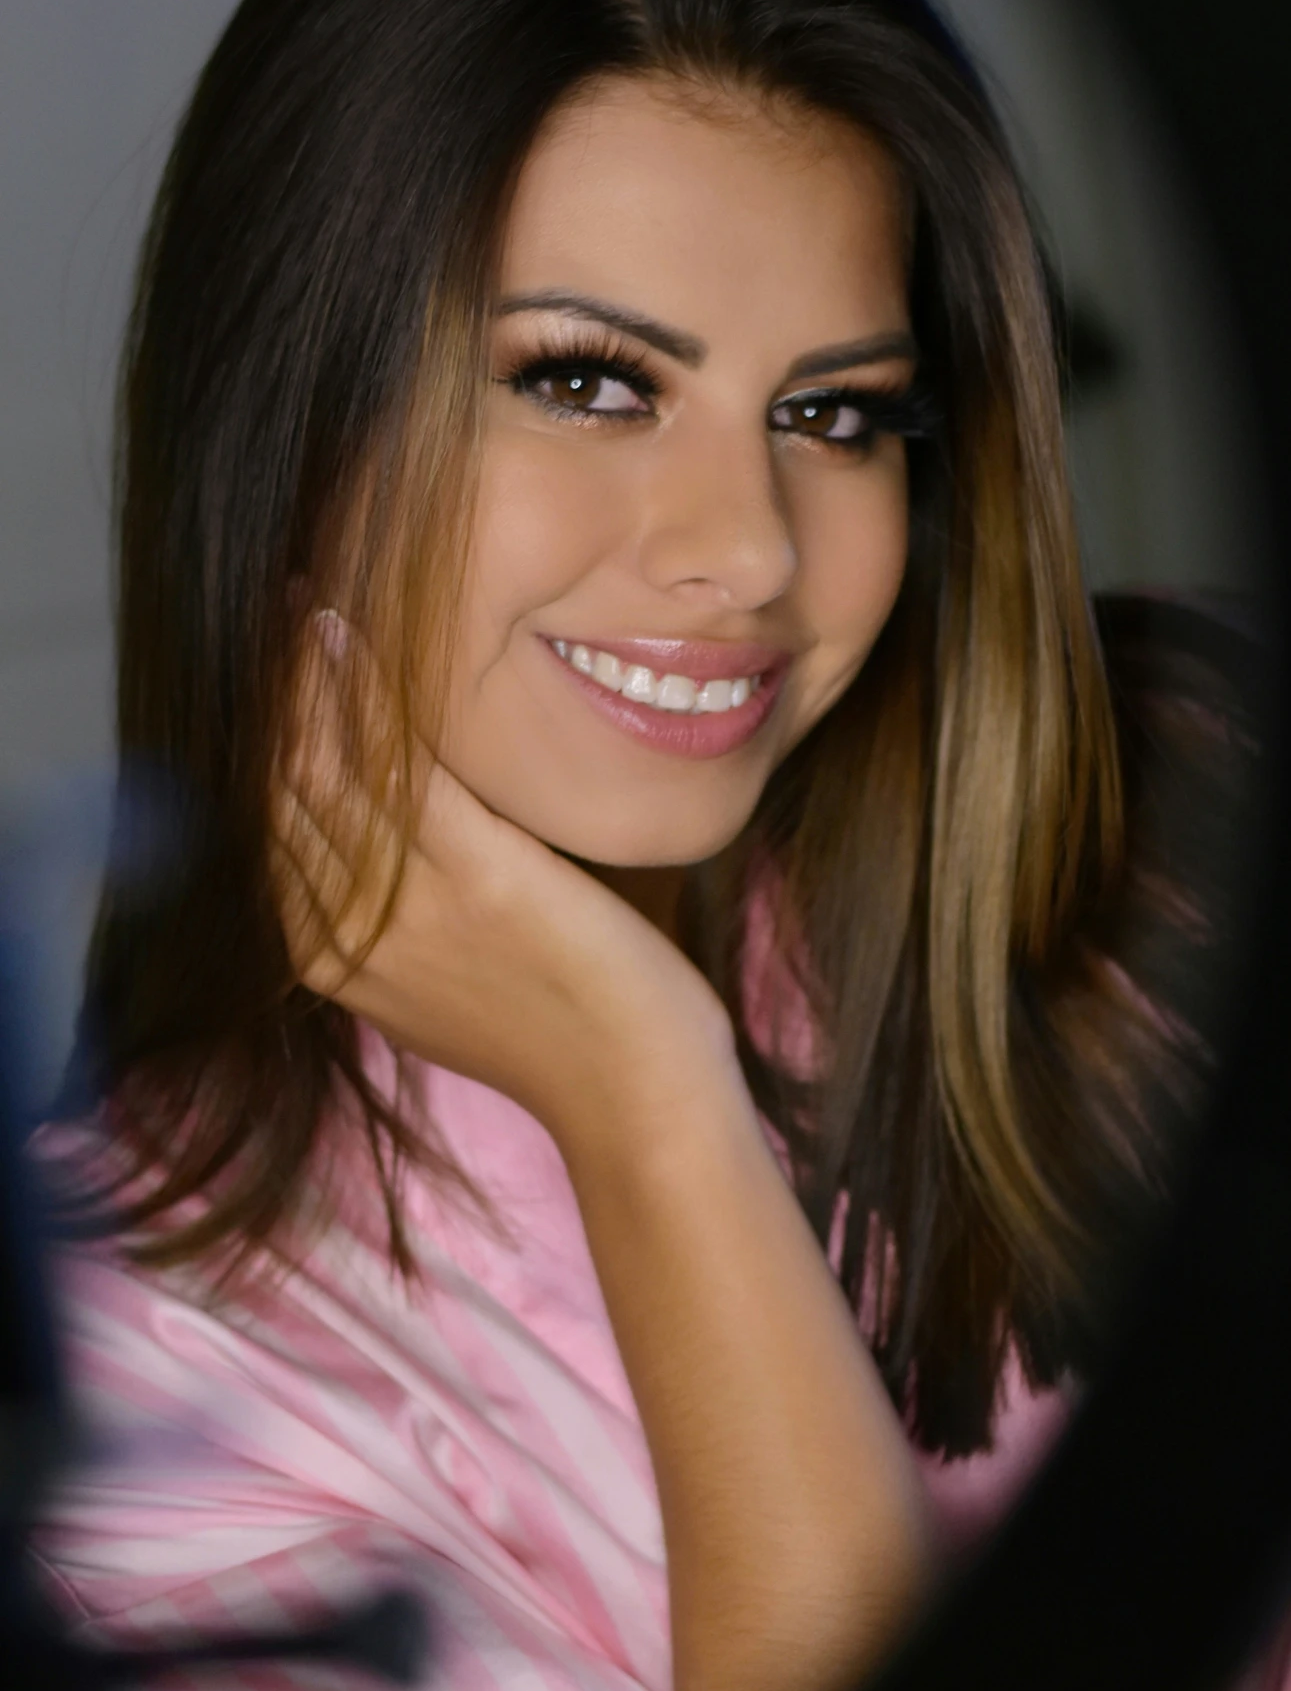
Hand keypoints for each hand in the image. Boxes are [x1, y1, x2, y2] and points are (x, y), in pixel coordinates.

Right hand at [272, 617, 742, 1169]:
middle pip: (273, 791)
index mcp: (329, 958)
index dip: (254, 743)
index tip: (262, 671)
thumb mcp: (446, 977)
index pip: (262, 831)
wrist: (636, 1092)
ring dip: (299, 676)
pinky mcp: (476, 877)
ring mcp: (406, 906)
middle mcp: (344, 934)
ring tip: (294, 597)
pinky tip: (335, 631)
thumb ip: (398, 916)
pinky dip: (359, 693)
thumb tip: (388, 849)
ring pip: (317, 768)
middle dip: (266, 696)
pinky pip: (397, 767)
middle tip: (268, 609)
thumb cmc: (560, 1029)